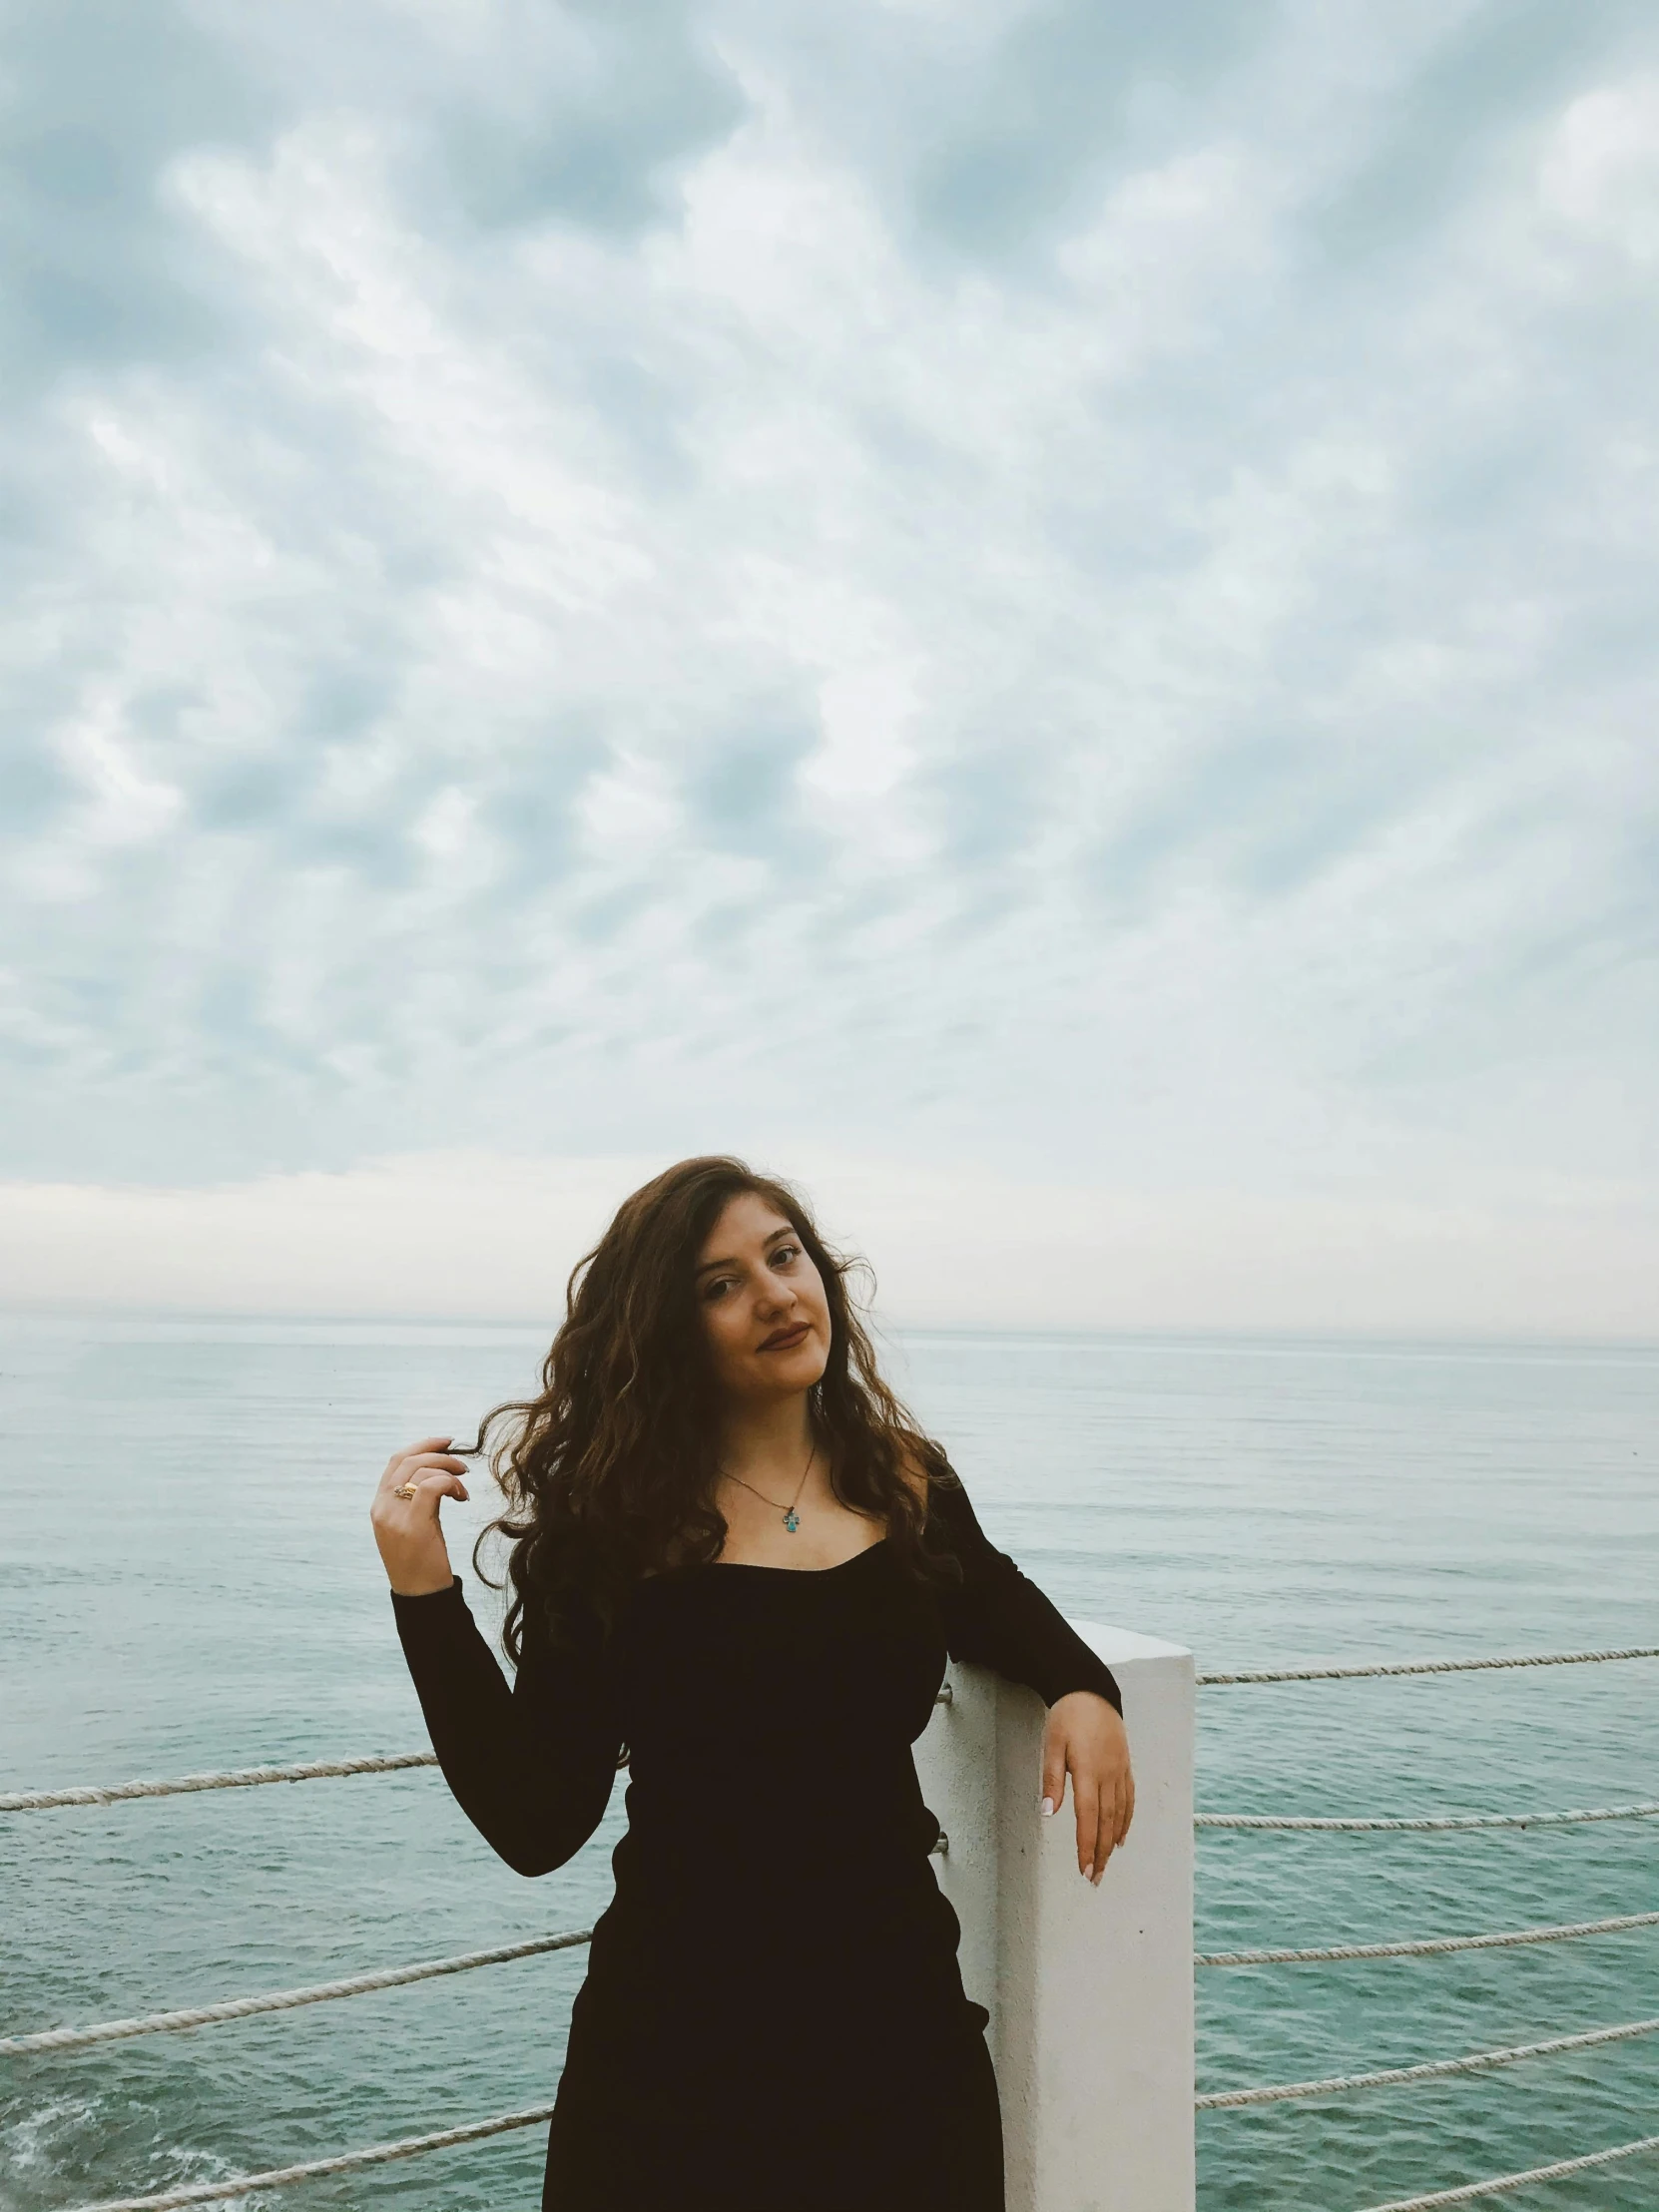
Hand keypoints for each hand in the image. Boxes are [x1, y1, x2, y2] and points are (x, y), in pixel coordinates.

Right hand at [371, 1436, 469, 1595]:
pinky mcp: (412, 1526)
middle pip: (407, 1460)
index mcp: (379, 1505)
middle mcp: (382, 1508)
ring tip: (463, 1485)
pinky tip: (461, 1497)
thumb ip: (416, 1498)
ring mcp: (394, 1516)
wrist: (419, 1595)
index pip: (395, 1461)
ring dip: (448, 1469)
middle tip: (462, 1462)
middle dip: (438, 1452)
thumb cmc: (421, 1560)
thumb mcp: (412, 1523)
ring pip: (421, 1469)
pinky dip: (450, 1483)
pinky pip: (432, 1486)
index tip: (446, 1442)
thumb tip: (439, 1472)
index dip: (421, 1445)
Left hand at [1040, 1691, 1134, 1884]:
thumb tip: (1049, 1813)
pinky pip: (1129, 1799)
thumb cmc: (1068, 1717)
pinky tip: (1121, 1836)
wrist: (1091, 1690)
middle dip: (1100, 1852)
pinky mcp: (1126, 1765)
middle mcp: (1109, 1774)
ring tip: (1106, 1863)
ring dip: (1112, 1841)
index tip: (1084, 1869)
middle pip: (1106, 1821)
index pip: (1088, 1817)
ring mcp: (1120, 1770)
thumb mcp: (1052, 1744)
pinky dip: (1126, 1820)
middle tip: (1095, 1878)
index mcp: (1088, 1771)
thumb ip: (1052, 1779)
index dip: (1086, 1845)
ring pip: (1120, 1813)